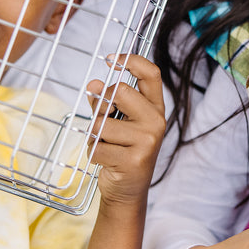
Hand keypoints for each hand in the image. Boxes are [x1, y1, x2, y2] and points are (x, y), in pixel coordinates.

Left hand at [86, 54, 164, 206]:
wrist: (128, 190)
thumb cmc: (121, 150)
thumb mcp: (117, 122)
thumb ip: (105, 102)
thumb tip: (93, 85)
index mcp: (155, 107)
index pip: (151, 74)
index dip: (131, 60)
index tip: (111, 58)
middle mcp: (156, 121)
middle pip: (120, 91)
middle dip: (102, 103)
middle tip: (102, 117)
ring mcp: (147, 141)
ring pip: (101, 123)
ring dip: (94, 135)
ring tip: (106, 145)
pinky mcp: (134, 160)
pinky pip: (97, 147)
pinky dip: (94, 154)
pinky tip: (106, 160)